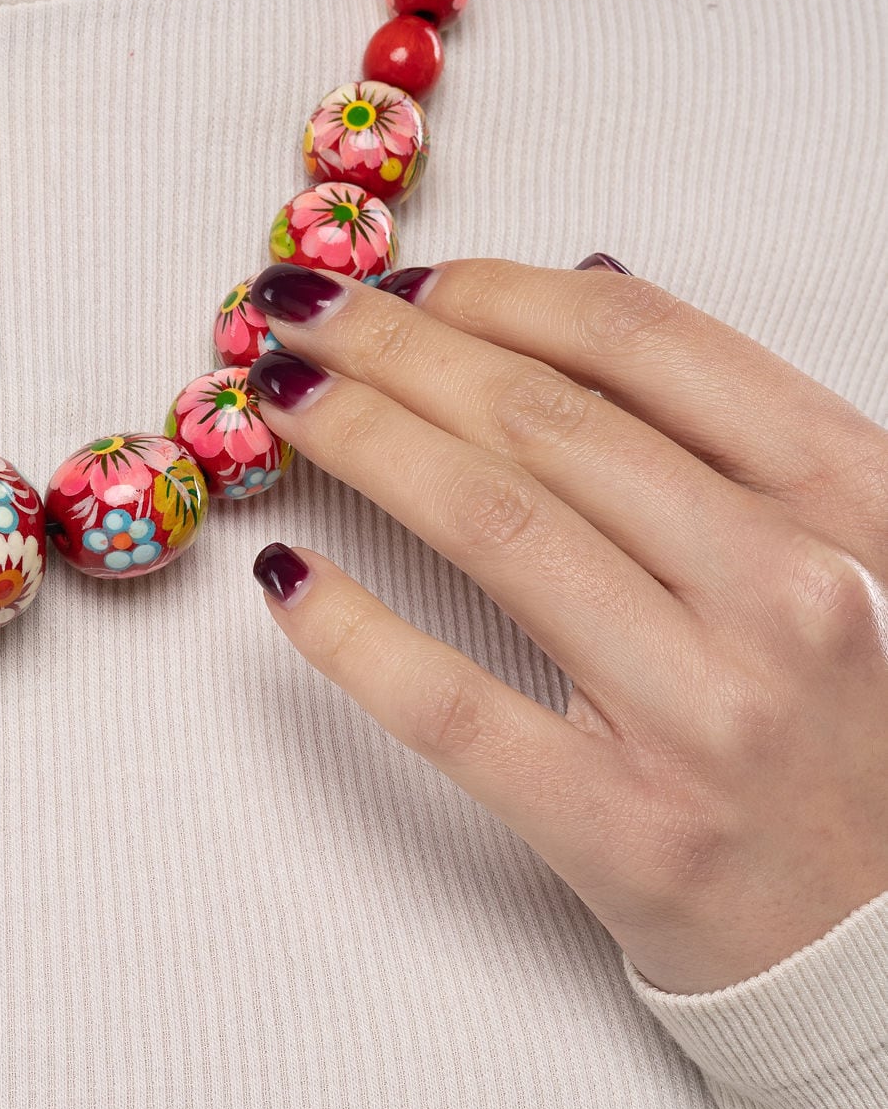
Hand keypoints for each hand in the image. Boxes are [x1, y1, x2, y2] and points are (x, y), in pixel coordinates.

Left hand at [244, 257, 887, 994]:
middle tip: (299, 310)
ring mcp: (701, 713)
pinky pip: (451, 703)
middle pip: (544, 417)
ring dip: (359, 439)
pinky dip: (351, 628)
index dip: (500, 291)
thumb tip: (589, 283)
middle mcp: (786, 590)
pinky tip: (286, 575)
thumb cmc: (866, 740)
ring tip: (279, 401)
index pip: (646, 345)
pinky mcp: (622, 829)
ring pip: (490, 524)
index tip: (410, 280)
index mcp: (854, 502)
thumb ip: (744, 428)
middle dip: (394, 344)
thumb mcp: (865, 551)